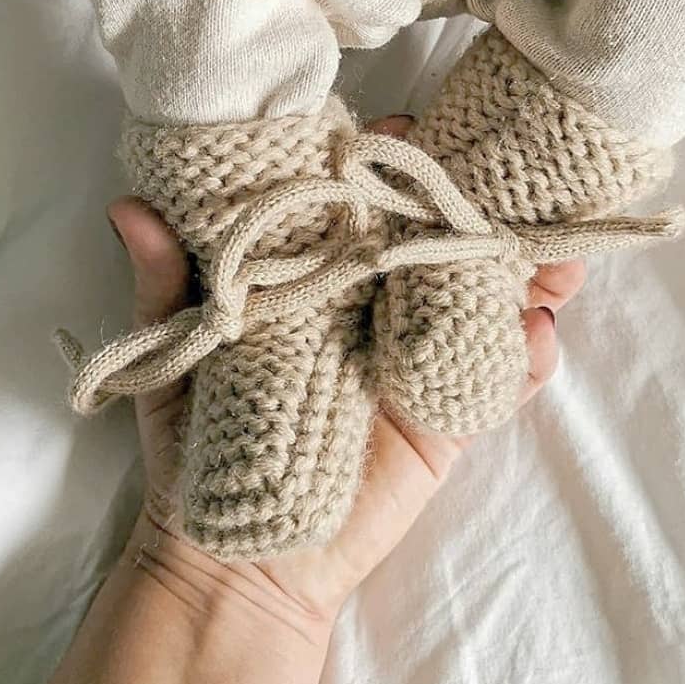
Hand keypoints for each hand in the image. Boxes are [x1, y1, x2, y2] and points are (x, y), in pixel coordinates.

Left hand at [106, 116, 585, 627]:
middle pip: (439, 238)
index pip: (362, 202)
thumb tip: (127, 208)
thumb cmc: (195, 444)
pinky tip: (537, 332)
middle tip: (517, 178)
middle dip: (482, 202)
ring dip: (526, 268)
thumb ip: (165, 284)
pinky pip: (500, 375)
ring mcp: (416, 356)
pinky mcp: (445, 415)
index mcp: (318, 275)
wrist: (236, 557)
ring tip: (557, 253)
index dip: (389, 161)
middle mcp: (375, 303)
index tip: (404, 126)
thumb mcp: (176, 354)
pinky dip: (527, 353)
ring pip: (483, 297)